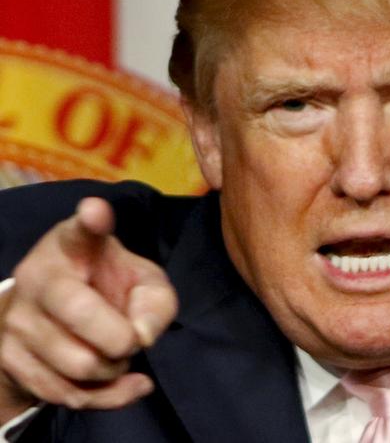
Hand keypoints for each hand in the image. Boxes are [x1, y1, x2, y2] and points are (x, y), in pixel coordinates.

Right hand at [0, 197, 177, 419]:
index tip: (97, 211)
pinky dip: (108, 396)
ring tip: (118, 353)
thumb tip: (142, 334)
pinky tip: (128, 383)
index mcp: (72, 245)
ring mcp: (17, 320)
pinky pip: (67, 394)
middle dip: (122, 338)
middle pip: (81, 314)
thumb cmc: (109, 287)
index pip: (80, 231)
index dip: (91, 222)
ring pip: (78, 364)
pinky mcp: (10, 360)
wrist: (56, 319)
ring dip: (114, 368)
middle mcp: (37, 276)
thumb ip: (156, 300)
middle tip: (131, 337)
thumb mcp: (144, 283)